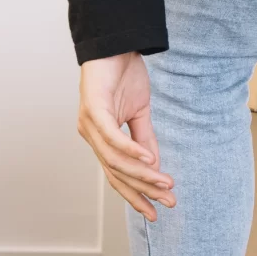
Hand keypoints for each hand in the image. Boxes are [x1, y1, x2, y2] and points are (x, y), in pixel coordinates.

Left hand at [78, 52, 174, 221]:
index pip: (117, 175)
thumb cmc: (123, 75)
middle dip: (142, 191)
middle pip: (116, 173)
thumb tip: (155, 166)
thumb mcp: (139, 112)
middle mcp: (90, 135)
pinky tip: (150, 158)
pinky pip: (112, 136)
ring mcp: (88, 123)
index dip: (136, 195)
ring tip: (164, 183)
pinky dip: (131, 149)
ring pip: (115, 159)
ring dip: (142, 173)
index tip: (155, 212)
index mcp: (100, 139)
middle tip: (167, 202)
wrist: (114, 44)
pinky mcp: (92, 108)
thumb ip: (144, 139)